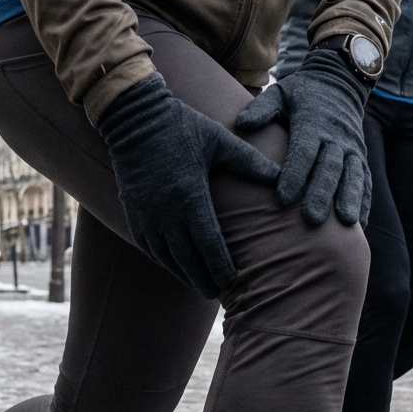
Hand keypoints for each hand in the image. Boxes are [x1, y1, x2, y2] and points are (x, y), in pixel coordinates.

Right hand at [98, 73, 279, 297]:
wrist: (134, 118)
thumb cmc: (182, 126)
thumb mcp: (220, 140)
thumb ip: (250, 161)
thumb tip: (280, 177)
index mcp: (190, 196)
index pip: (208, 244)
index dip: (219, 267)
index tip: (232, 281)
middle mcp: (166, 211)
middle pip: (186, 259)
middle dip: (203, 279)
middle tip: (218, 293)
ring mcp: (146, 214)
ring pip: (166, 257)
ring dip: (183, 274)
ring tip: (199, 285)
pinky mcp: (132, 211)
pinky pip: (148, 246)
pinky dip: (163, 260)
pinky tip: (175, 266)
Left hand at [235, 48, 370, 226]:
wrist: (339, 82)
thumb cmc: (301, 94)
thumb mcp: (279, 93)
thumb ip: (262, 108)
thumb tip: (242, 124)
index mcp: (312, 122)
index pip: (303, 151)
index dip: (294, 175)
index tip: (282, 199)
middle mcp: (336, 136)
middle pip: (329, 167)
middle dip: (322, 193)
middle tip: (313, 219)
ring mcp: (352, 147)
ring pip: (353, 175)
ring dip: (350, 198)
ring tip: (346, 223)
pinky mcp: (361, 156)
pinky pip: (365, 180)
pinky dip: (364, 201)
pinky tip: (360, 223)